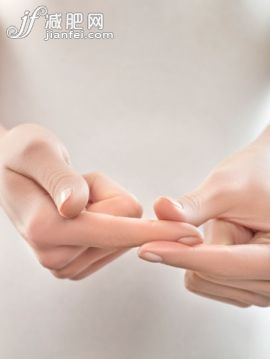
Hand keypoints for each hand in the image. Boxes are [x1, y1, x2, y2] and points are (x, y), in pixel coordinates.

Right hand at [0, 123, 201, 279]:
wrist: (9, 172)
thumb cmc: (21, 156)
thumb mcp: (37, 151)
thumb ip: (59, 178)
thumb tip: (76, 207)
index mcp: (46, 229)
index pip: (116, 231)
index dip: (155, 230)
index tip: (191, 234)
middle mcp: (54, 255)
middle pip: (124, 227)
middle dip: (108, 197)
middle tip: (76, 184)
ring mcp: (64, 262)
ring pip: (121, 233)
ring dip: (104, 207)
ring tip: (73, 195)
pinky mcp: (75, 262)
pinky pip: (114, 239)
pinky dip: (104, 218)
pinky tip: (80, 210)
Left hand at [139, 125, 269, 306]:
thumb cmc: (257, 175)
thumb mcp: (225, 188)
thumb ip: (192, 206)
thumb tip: (161, 209)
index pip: (219, 264)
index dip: (179, 255)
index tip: (147, 249)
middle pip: (207, 276)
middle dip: (200, 245)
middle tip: (224, 218)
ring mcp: (264, 289)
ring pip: (203, 281)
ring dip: (203, 252)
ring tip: (231, 228)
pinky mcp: (250, 288)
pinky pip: (207, 283)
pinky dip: (203, 261)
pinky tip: (223, 241)